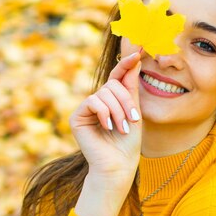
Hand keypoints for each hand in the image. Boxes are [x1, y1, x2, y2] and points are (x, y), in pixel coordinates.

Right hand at [70, 52, 142, 215]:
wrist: (119, 164)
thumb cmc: (128, 141)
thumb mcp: (134, 110)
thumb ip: (131, 86)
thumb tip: (134, 58)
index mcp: (113, 98)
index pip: (119, 75)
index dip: (127, 63)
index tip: (138, 51)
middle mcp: (99, 100)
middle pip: (113, 84)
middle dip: (126, 102)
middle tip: (133, 120)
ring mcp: (87, 108)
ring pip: (105, 93)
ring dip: (118, 111)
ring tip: (122, 128)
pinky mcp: (77, 116)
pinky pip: (93, 102)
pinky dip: (104, 114)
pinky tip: (107, 127)